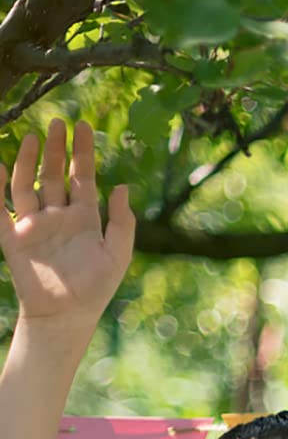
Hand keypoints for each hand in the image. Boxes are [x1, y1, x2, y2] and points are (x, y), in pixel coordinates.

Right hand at [0, 120, 133, 328]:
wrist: (67, 316)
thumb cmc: (95, 290)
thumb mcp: (117, 255)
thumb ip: (122, 223)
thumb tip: (124, 187)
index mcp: (85, 220)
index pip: (83, 178)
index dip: (83, 153)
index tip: (84, 126)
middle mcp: (58, 217)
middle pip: (54, 175)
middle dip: (56, 149)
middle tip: (58, 122)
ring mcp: (34, 224)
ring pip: (28, 184)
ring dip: (30, 161)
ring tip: (35, 136)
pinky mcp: (13, 237)